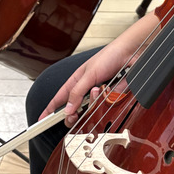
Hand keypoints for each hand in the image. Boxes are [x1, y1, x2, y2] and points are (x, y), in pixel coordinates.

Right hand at [40, 14, 158, 123]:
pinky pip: (107, 107)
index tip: (42, 120)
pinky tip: (111, 89)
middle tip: (75, 114)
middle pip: (74, 110)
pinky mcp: (112, 98)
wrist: (132, 53)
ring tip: (101, 88)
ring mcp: (100, 95)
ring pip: (91, 110)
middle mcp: (87, 89)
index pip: (59, 98)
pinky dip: (109, 100)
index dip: (50, 110)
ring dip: (95, 101)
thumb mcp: (89, 74)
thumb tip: (67, 110)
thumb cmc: (109, 56)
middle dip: (74, 113)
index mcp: (76, 81)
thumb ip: (77, 92)